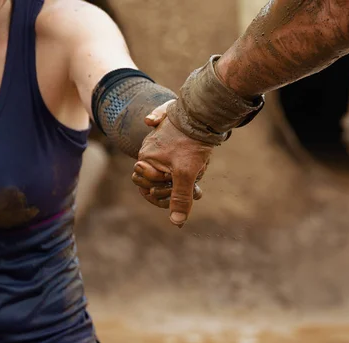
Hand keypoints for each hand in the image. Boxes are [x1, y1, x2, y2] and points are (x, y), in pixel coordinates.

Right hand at [134, 100, 213, 226]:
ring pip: (172, 171)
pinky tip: (203, 162)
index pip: (146, 189)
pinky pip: (182, 160)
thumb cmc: (190, 143)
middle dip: (178, 185)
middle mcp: (149, 152)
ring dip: (188, 174)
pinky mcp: (173, 140)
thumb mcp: (186, 174)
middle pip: (160, 181)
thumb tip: (177, 222)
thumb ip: (180, 197)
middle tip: (195, 185)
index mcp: (146, 160)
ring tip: (201, 168)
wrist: (203, 113)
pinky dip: (193, 164)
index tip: (180, 194)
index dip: (164, 197)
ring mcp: (160, 145)